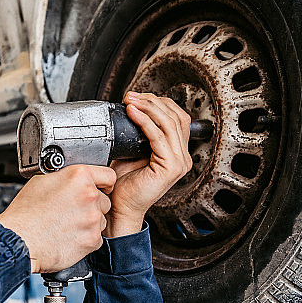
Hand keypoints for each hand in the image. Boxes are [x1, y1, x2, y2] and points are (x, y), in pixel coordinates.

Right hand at [0, 165, 116, 272]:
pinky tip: (68, 235)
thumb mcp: (42, 181)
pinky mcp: (92, 239)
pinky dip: (85, 238)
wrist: (19, 240)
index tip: (99, 188)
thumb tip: (73, 179)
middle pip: (104, 200)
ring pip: (100, 219)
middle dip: (92, 205)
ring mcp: (92, 219)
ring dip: (89, 222)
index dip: (102, 183)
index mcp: (78, 176)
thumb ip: (65, 177)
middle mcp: (89, 196)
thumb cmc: (25, 213)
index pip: (108, 176)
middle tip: (72, 210)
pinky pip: (96, 237)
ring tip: (67, 224)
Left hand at [103, 92, 192, 237]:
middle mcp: (182, 157)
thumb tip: (133, 108)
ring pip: (169, 123)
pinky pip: (159, 136)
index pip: (176, 117)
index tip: (138, 97)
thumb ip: (138, 133)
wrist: (119, 206)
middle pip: (176, 117)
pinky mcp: (170, 168)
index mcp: (176, 152)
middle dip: (153, 101)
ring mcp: (179, 163)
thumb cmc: (123, 184)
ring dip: (149, 108)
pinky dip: (145, 121)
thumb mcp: (132, 151)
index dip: (159, 103)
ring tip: (131, 101)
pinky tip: (133, 113)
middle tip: (132, 96)